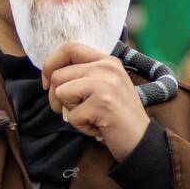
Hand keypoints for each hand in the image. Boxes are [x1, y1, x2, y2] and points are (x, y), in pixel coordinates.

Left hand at [41, 42, 148, 162]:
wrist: (142, 140)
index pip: (69, 48)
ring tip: (91, 117)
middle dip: (56, 98)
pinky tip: (99, 126)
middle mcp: (107, 67)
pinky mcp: (102, 103)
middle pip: (58, 75)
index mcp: (107, 61)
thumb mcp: (104, 87)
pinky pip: (72, 116)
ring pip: (61, 93)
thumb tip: (50, 75)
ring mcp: (106, 84)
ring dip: (71, 112)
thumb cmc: (117, 117)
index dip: (51, 64)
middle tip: (73, 111)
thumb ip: (83, 75)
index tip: (48, 83)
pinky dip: (81, 126)